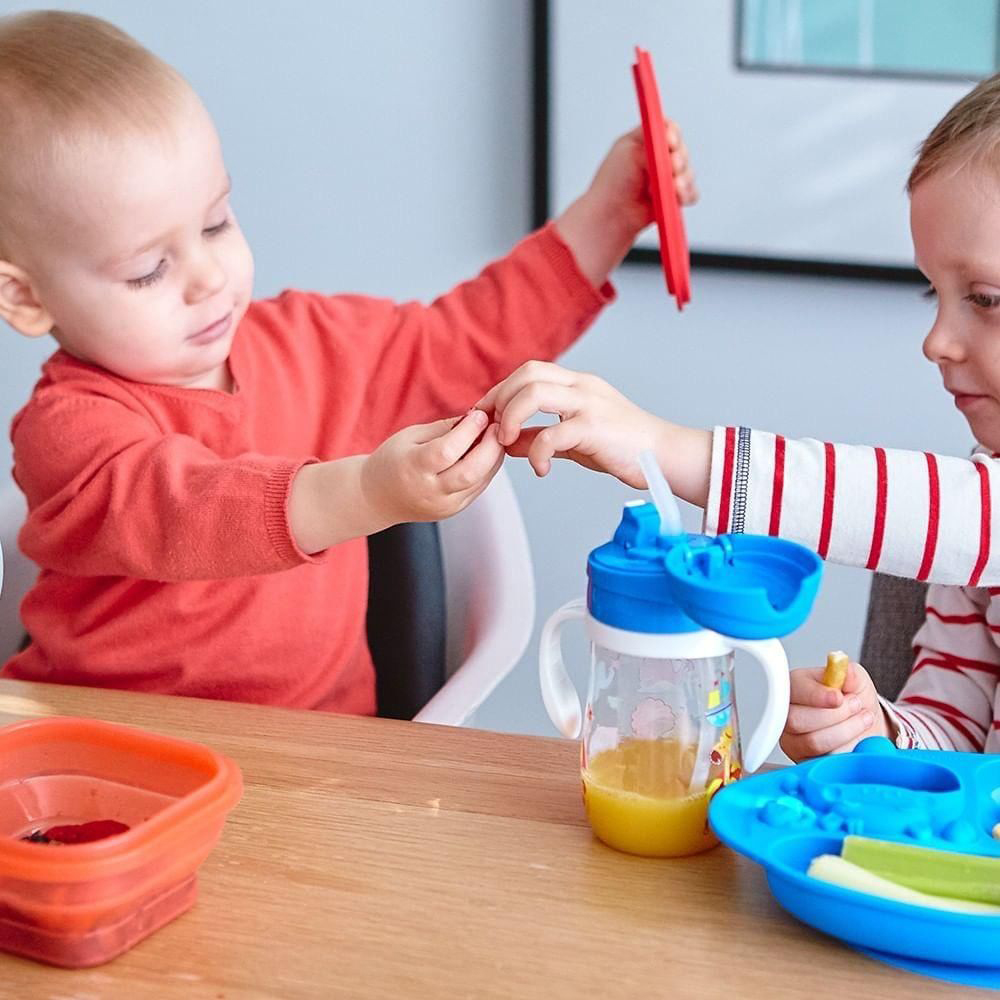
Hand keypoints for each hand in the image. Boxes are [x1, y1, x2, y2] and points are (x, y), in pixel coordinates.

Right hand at [361, 410, 503, 524]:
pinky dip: (487, 469)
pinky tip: (487, 454)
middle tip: (497, 427)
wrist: (378, 497)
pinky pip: (478, 488)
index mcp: (413, 468)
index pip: (447, 451)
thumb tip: (476, 418)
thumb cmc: (393, 460)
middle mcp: (429, 491)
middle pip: (470, 472)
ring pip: (480, 482)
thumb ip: (443, 428)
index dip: (468, 431)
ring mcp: (443, 505)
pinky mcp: (453, 511)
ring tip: (494, 438)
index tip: (480, 414)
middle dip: (490, 447)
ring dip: (494, 458)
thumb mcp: (410, 436)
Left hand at [477, 361, 664, 487]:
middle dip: (501, 399)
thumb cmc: (623, 448)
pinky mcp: (595, 428)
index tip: (486, 415)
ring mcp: (589, 404)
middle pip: (527, 373)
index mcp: (577, 384)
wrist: (665, 457)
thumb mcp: (573, 439)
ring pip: (534, 393)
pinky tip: (540, 468)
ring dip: (512, 417)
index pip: (529, 371)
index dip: (501, 390)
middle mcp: (582, 386)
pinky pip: (553, 434)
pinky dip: (537, 452)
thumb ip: (540, 437)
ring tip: (508, 442)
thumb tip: (508, 443)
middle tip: (494, 429)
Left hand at [555, 121, 697, 287]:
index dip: (673, 133)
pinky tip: (679, 198)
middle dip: (679, 159)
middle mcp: (658, 159)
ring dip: (684, 179)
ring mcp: (666, 179)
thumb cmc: (611, 184)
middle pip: (681, 150)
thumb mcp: (627, 152)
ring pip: (688, 172)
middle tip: (673, 167)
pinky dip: (688, 194)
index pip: (667, 129)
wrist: (610, 216)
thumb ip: (650, 142)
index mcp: (645, 142)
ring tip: (674, 188)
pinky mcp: (672, 198)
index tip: (670, 143)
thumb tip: (670, 141)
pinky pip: (690, 193)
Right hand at [780, 660, 890, 761]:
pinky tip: (857, 738)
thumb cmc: (854, 699)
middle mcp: (787, 714)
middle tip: (856, 706)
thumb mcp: (856, 679)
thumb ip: (848, 671)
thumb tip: (839, 664)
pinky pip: (823, 760)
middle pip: (797, 720)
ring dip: (846, 731)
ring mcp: (794, 740)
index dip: (816, 695)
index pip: (792, 691)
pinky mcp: (805, 761)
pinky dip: (847, 749)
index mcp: (794, 687)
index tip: (839, 697)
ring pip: (812, 741)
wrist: (865, 725)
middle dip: (835, 715)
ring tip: (862, 719)